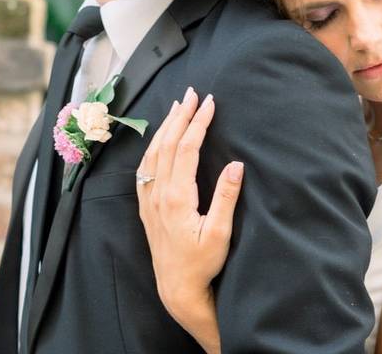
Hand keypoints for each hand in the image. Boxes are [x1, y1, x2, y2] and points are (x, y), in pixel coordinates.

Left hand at [136, 87, 243, 352]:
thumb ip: (227, 198)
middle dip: (181, 116)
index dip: (198, 123)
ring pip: (153, 153)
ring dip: (165, 127)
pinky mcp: (147, 207)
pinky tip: (159, 139)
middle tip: (193, 93)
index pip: (186, 149)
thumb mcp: (221, 234)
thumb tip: (236, 165)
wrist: (177, 288)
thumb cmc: (202, 264)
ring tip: (177, 107)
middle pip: (167, 144)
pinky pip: (145, 168)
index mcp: (177, 197)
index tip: (210, 103)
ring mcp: (150, 200)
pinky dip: (153, 146)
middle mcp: (159, 194)